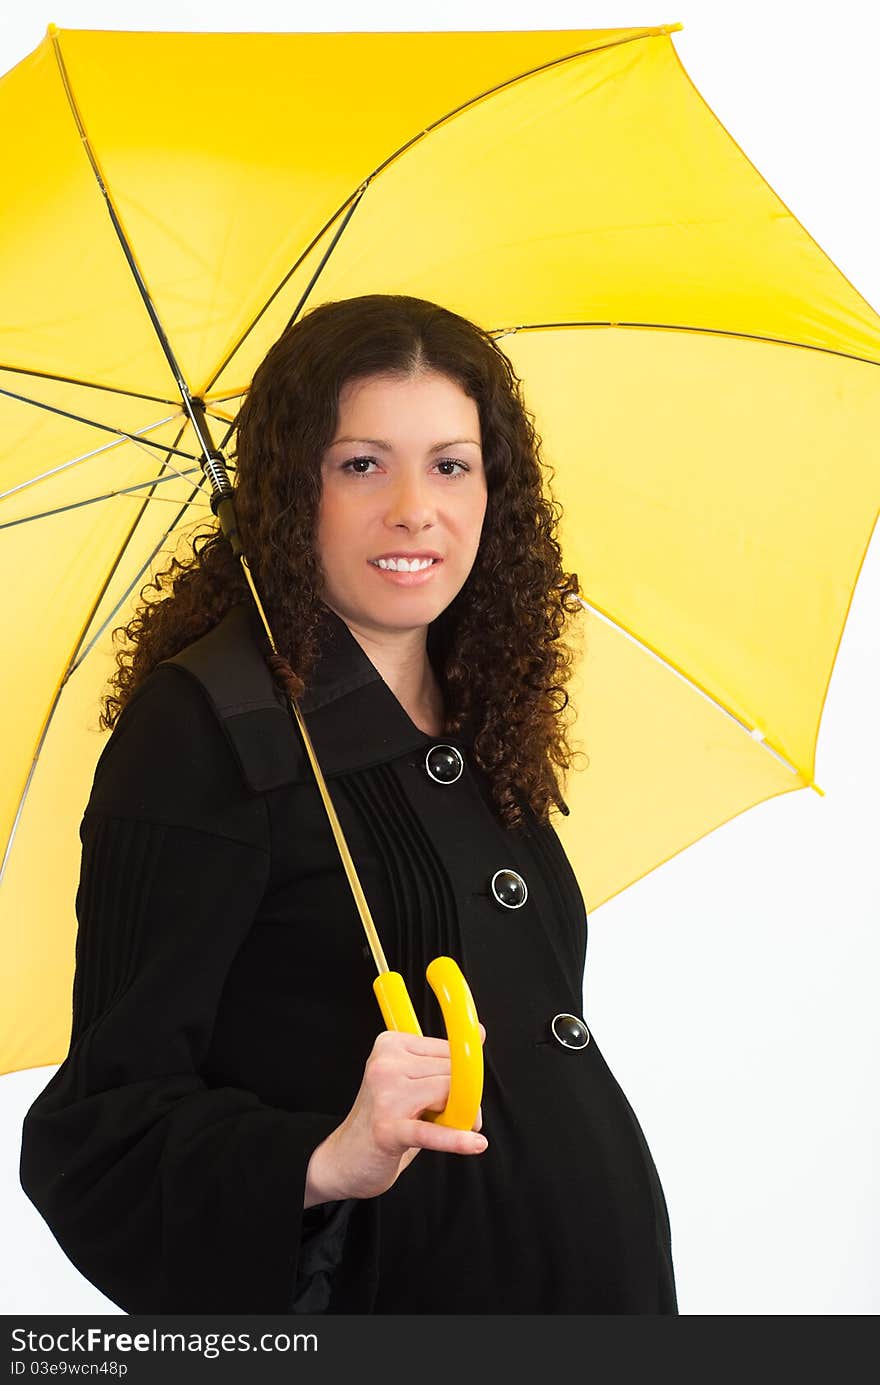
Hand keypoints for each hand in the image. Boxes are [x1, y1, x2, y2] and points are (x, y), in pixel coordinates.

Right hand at [304, 1023, 486, 1205]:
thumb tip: (478, 1033)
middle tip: (452, 1117)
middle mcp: (385, 1064)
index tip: (460, 1092)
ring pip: (449, 1095)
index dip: (461, 1076)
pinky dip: (455, 1138)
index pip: (448, 1050)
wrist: (344, 1159)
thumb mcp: (411, 1080)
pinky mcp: (387, 1129)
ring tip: (445, 1129)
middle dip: (462, 1098)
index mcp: (390, 1044)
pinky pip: (432, 1131)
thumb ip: (442, 1058)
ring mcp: (384, 1095)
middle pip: (451, 1072)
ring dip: (459, 1118)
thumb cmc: (382, 1119)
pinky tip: (474, 1143)